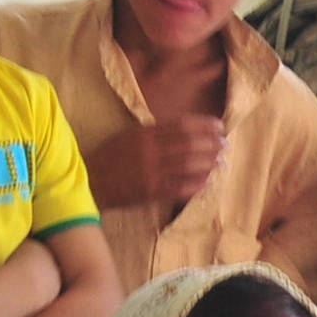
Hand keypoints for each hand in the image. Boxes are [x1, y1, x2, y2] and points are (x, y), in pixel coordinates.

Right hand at [85, 115, 226, 207]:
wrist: (90, 182)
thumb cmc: (110, 157)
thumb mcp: (129, 135)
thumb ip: (154, 132)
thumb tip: (183, 130)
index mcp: (144, 132)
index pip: (182, 125)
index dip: (204, 125)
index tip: (219, 125)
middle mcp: (150, 150)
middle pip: (189, 143)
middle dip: (212, 143)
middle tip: (226, 144)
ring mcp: (151, 172)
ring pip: (188, 165)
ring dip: (209, 163)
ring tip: (222, 161)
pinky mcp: (151, 192)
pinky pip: (180, 187)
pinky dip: (196, 184)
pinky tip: (208, 181)